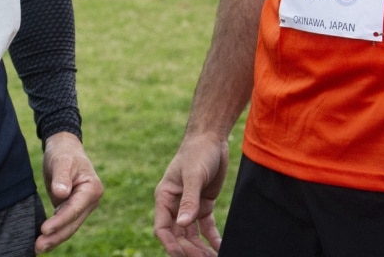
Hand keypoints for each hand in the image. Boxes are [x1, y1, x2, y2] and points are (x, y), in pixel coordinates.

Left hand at [35, 131, 102, 253]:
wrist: (64, 149)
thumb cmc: (63, 152)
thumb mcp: (61, 160)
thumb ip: (62, 177)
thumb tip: (61, 194)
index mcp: (92, 188)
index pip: (74, 209)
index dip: (59, 221)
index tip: (44, 229)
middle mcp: (90, 200)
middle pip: (73, 222)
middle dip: (56, 235)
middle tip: (38, 246)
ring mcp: (83, 206)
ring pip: (69, 227)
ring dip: (54, 238)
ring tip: (38, 248)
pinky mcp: (73, 209)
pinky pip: (64, 224)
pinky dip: (55, 233)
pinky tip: (43, 241)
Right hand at [153, 133, 228, 256]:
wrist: (212, 138)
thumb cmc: (198, 152)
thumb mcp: (193, 175)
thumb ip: (189, 199)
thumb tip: (183, 224)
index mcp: (165, 197)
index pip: (163, 228)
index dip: (171, 245)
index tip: (183, 256)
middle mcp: (175, 204)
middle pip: (178, 236)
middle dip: (189, 250)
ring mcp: (189, 205)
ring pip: (191, 235)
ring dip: (200, 248)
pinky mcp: (203, 204)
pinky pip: (206, 228)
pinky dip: (212, 239)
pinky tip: (220, 249)